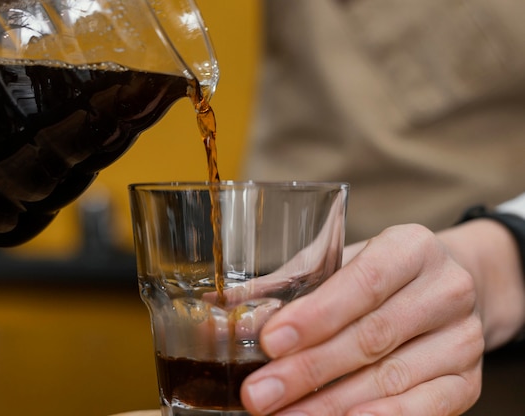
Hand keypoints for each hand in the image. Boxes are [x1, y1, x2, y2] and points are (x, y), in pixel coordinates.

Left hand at [240, 223, 484, 414]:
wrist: (445, 288)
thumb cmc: (378, 273)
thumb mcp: (337, 263)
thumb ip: (285, 285)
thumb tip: (222, 310)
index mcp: (411, 248)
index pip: (364, 282)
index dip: (317, 316)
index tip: (270, 341)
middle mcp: (446, 290)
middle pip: (372, 337)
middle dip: (308, 370)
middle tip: (259, 394)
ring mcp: (463, 338)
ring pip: (392, 379)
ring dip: (331, 405)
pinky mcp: (469, 381)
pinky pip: (426, 409)